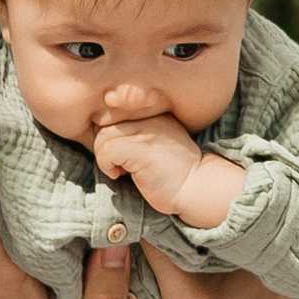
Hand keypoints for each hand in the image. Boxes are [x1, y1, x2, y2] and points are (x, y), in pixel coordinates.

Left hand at [92, 90, 228, 223]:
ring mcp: (147, 131)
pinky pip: (106, 150)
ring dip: (104, 157)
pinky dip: (106, 165)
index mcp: (155, 111)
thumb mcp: (156, 142)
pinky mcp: (141, 149)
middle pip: (106, 121)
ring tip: (121, 169)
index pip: (116, 110)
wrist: (198, 188)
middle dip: (104, 146)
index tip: (119, 153)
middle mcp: (151, 115)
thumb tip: (100, 127)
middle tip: (119, 164)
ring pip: (102, 135)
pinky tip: (120, 175)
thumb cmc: (174, 172)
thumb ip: (136, 131)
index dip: (110, 131)